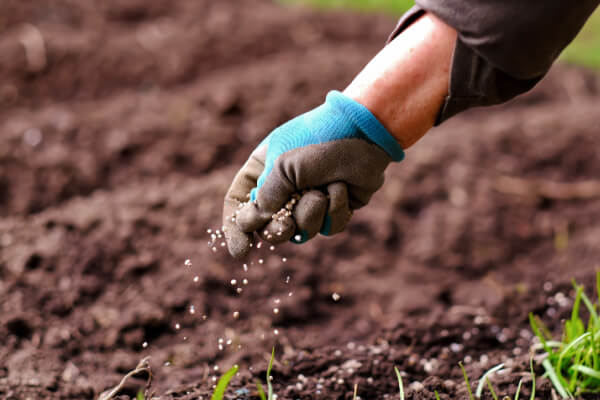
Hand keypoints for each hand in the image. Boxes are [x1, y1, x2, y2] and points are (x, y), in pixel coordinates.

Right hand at [222, 91, 403, 257]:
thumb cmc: (319, 140)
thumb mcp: (283, 166)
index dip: (236, 229)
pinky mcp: (335, 208)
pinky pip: (328, 229)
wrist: (364, 132)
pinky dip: (335, 211)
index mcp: (262, 171)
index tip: (241, 250)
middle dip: (278, 230)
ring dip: (311, 214)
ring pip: (301, 232)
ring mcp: (310, 200)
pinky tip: (341, 188)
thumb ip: (266, 197)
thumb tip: (253, 224)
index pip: (239, 204)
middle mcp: (283, 188)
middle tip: (286, 226)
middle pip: (268, 228)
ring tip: (322, 191)